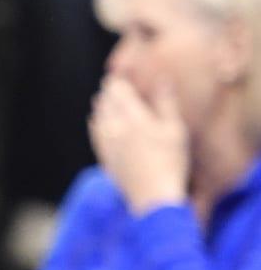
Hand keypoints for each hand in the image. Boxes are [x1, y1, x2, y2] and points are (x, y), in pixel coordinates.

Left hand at [89, 70, 189, 214]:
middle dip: (110, 90)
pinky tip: (99, 121)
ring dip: (102, 105)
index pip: (117, 89)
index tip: (123, 72)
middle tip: (115, 83)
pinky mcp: (105, 157)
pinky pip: (95, 132)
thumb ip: (165, 102)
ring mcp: (107, 143)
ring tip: (106, 98)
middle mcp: (114, 127)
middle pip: (105, 100)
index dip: (119, 78)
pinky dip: (96, 122)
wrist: (153, 197)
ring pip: (98, 115)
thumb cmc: (170, 162)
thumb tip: (161, 78)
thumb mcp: (175, 130)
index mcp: (132, 117)